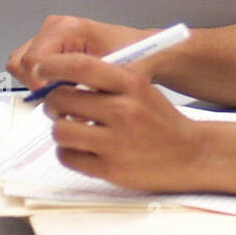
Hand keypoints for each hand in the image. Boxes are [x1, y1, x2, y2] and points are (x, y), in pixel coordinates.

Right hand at [6, 15, 154, 86]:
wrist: (142, 51)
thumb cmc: (133, 58)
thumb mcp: (113, 76)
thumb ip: (84, 85)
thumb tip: (56, 96)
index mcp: (68, 28)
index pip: (34, 61)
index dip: (41, 86)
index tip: (57, 99)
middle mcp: (54, 27)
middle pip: (22, 63)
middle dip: (38, 85)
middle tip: (64, 96)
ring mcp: (48, 35)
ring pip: (21, 66)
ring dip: (39, 83)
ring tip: (67, 91)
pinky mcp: (47, 45)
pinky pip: (28, 68)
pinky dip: (41, 80)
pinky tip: (64, 86)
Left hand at [38, 53, 204, 191]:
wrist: (193, 154)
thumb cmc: (162, 121)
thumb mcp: (142, 90)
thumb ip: (107, 84)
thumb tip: (61, 81)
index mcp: (131, 85)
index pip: (82, 66)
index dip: (54, 66)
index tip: (42, 68)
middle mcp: (122, 111)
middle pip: (62, 100)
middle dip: (53, 102)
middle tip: (58, 106)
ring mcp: (116, 142)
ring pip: (60, 131)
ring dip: (59, 129)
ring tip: (71, 129)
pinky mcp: (111, 169)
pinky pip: (69, 157)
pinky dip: (68, 152)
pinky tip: (80, 148)